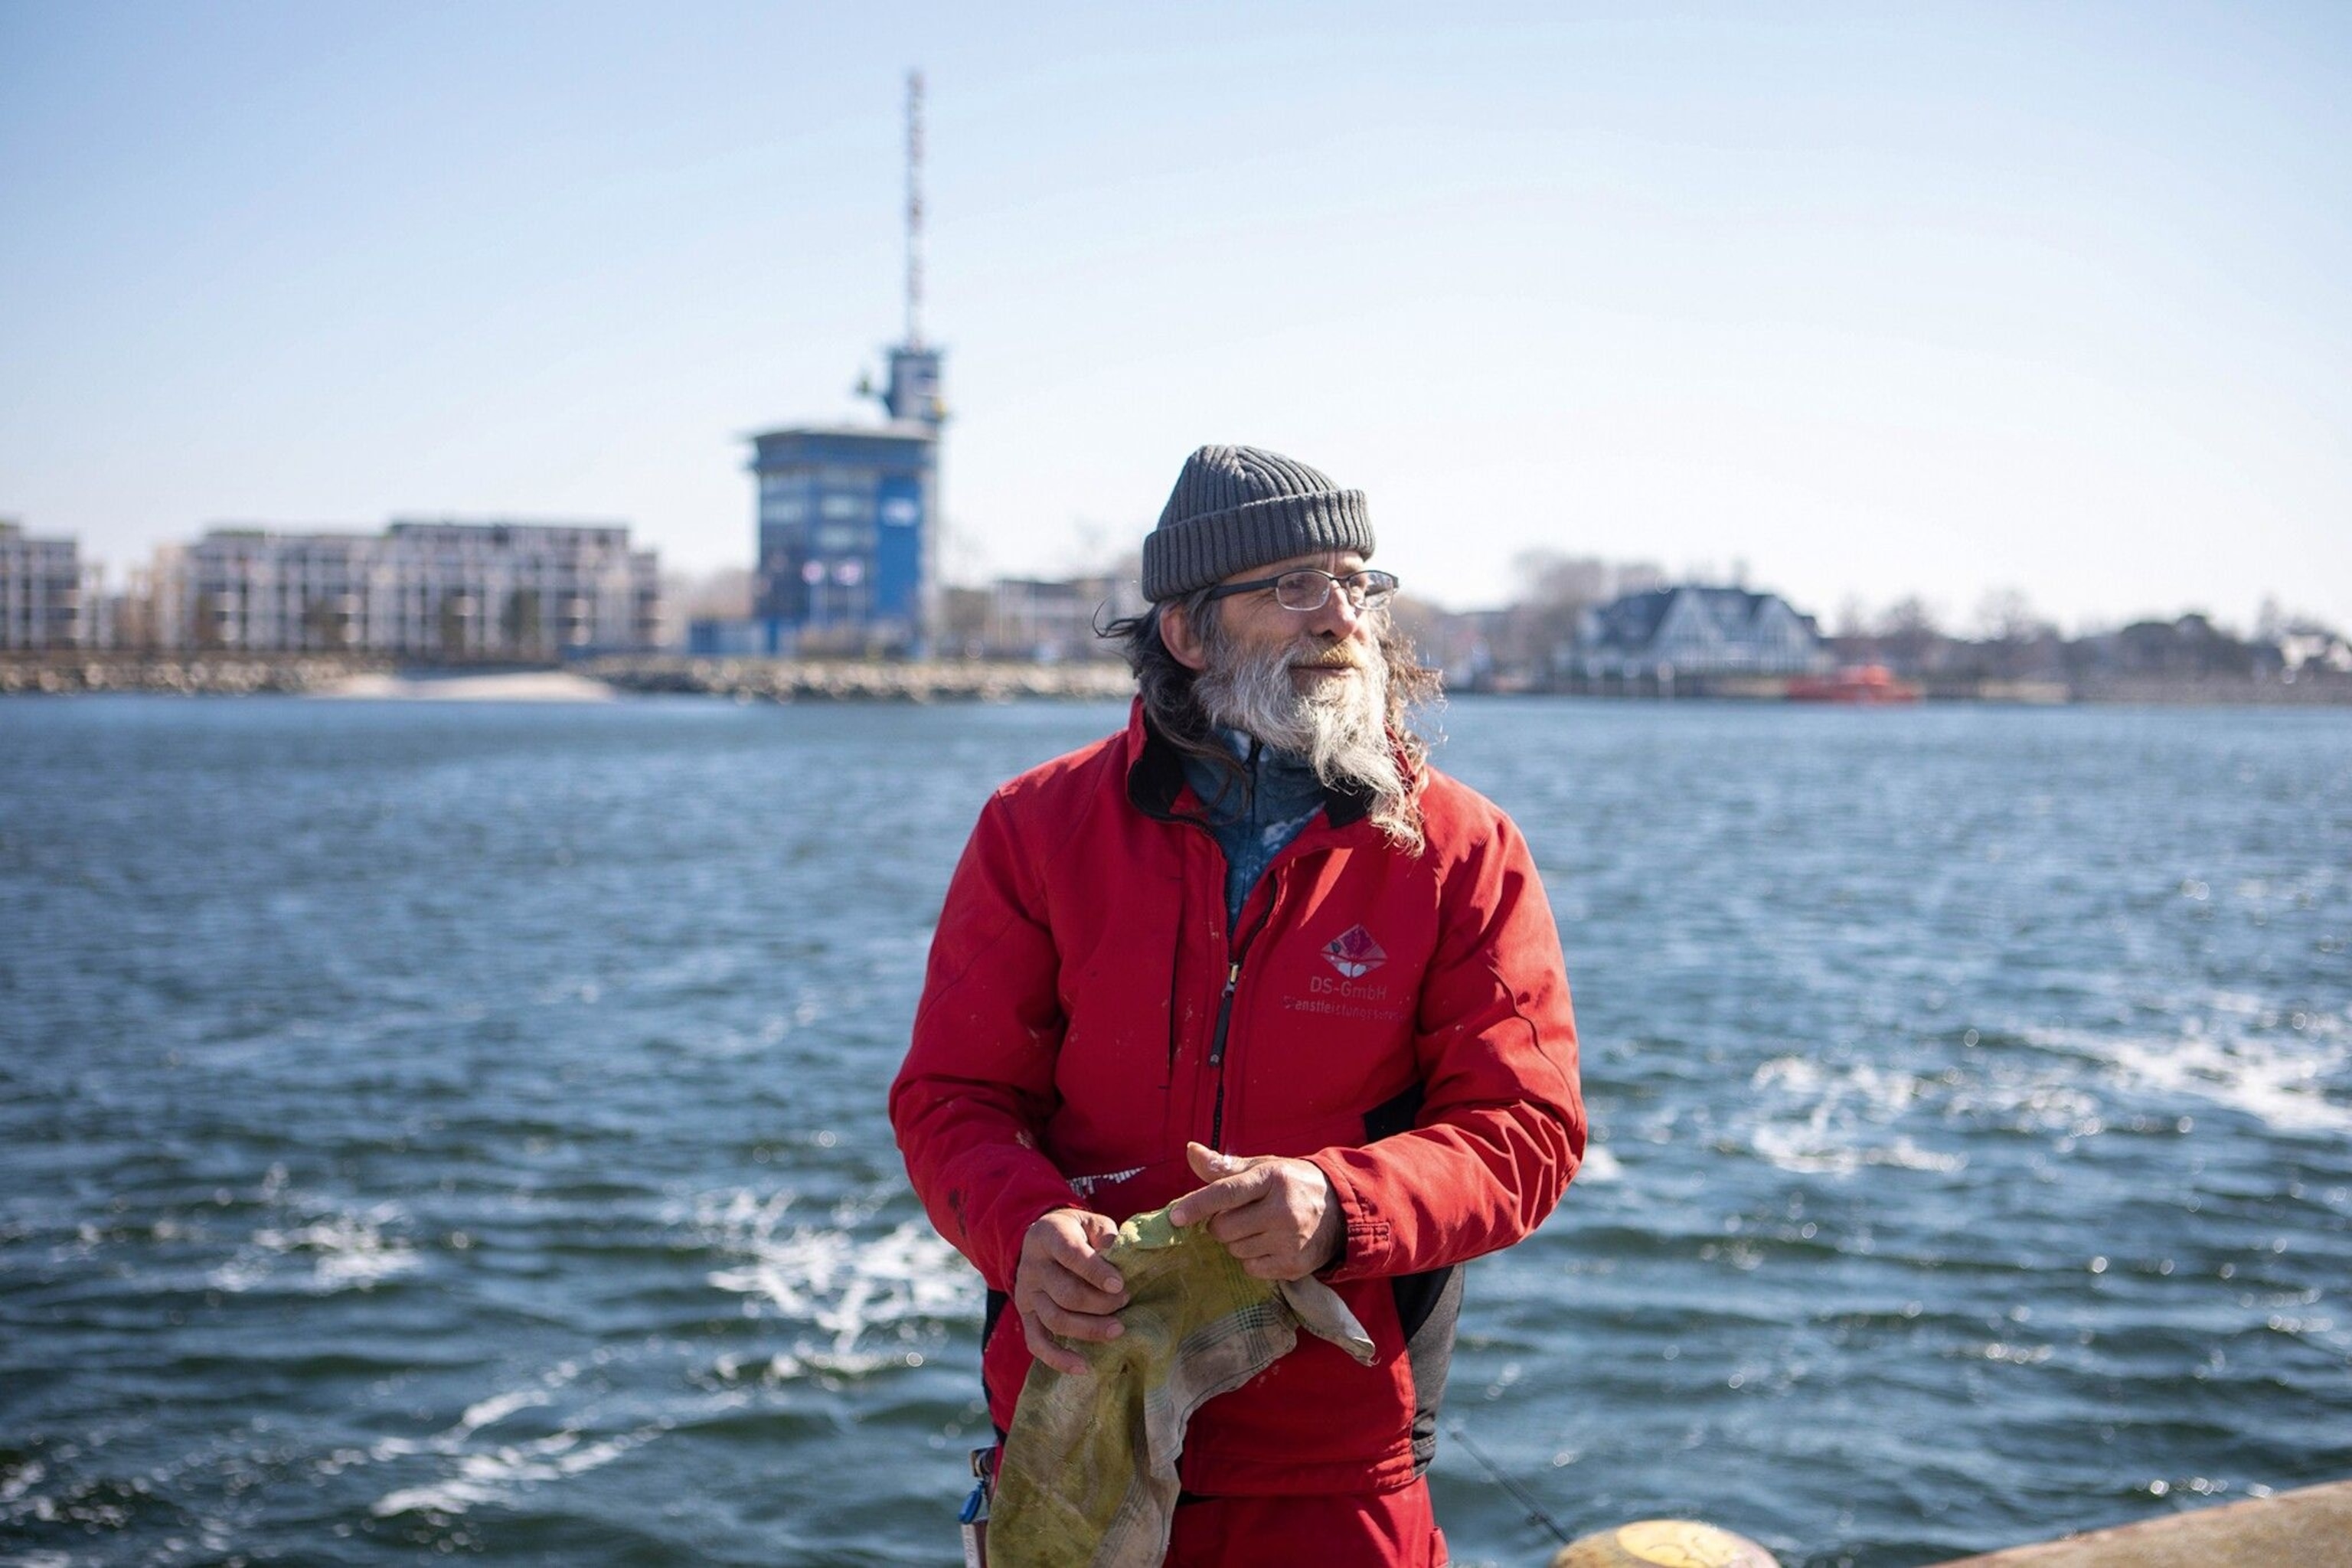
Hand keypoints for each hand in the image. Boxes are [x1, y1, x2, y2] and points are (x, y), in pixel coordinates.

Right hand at [1012, 1207, 1125, 1375]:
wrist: (1042, 1238)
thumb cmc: (1076, 1232)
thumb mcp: (1090, 1222)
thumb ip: (1105, 1235)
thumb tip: (1119, 1256)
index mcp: (1048, 1236)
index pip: (1070, 1254)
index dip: (1095, 1271)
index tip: (1119, 1285)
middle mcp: (1033, 1267)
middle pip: (1065, 1293)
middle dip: (1100, 1303)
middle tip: (1126, 1301)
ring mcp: (1026, 1294)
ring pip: (1056, 1320)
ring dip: (1089, 1329)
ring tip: (1118, 1329)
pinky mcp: (1025, 1315)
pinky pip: (1037, 1343)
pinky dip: (1058, 1359)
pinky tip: (1083, 1367)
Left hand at [1166, 1141, 1341, 1280]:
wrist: (1341, 1211)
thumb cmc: (1293, 1184)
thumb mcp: (1264, 1168)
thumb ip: (1225, 1166)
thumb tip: (1190, 1151)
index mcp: (1273, 1178)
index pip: (1227, 1192)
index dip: (1198, 1204)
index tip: (1175, 1217)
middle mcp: (1283, 1210)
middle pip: (1224, 1228)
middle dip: (1220, 1224)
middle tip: (1237, 1215)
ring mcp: (1290, 1241)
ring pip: (1235, 1250)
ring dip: (1237, 1241)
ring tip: (1258, 1228)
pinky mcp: (1294, 1265)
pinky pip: (1251, 1268)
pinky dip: (1252, 1258)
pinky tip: (1268, 1244)